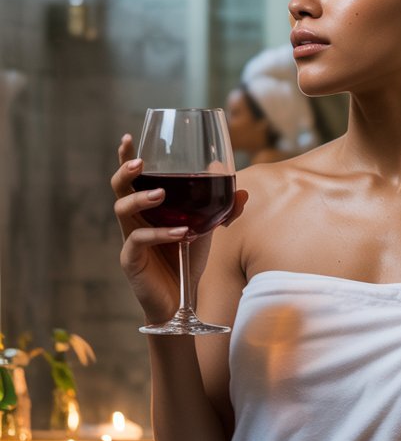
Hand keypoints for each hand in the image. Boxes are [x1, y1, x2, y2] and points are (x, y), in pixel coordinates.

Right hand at [111, 133, 247, 324]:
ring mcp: (129, 239)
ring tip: (161, 194)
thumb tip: (241, 191)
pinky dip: (161, 233)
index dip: (126, 158)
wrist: (180, 302)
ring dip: (141, 198)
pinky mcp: (131, 260)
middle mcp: (134, 221)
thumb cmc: (187, 263)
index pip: (132, 179)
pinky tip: (181, 234)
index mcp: (147, 210)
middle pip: (118, 188)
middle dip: (126, 171)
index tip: (128, 137)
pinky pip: (139, 240)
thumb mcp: (207, 232)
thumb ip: (221, 212)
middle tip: (140, 162)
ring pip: (122, 210)